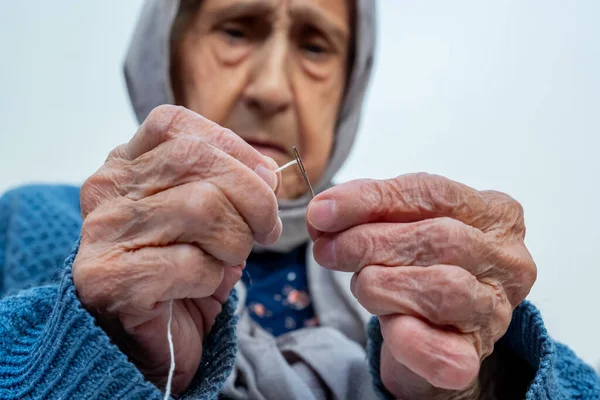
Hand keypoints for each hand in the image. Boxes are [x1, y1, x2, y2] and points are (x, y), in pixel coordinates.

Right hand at [73, 105, 280, 392]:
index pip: (174, 125)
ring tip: (227, 261)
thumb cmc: (183, 275)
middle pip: (195, 159)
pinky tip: (199, 288)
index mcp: (124, 167)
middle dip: (252, 195)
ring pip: (201, 208)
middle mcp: (106, 192)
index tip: (265, 178)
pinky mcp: (112, 280)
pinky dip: (213, 277)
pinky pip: (192, 263)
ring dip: (236, 241)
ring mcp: (104, 235)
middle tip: (266, 229)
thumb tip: (269, 174)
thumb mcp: (208, 218)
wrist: (149, 344)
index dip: (231, 145)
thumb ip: (229, 186)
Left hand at [307, 173, 536, 398]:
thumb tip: (323, 213)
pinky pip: (443, 352)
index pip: (432, 193)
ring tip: (361, 286)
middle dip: (370, 242)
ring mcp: (496, 311)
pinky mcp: (476, 356)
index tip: (323, 211)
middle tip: (328, 249)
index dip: (371, 199)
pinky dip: (407, 339)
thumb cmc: (421, 266)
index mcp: (495, 214)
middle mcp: (507, 260)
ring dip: (383, 285)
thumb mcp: (401, 226)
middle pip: (439, 237)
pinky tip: (388, 328)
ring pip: (443, 288)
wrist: (437, 331)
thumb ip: (369, 213)